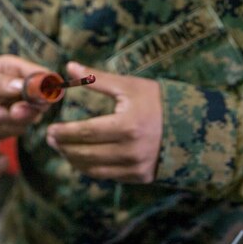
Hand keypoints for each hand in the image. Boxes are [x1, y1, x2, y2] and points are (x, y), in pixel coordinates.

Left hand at [0, 54, 49, 145]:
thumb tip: (24, 87)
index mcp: (12, 69)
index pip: (42, 76)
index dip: (44, 88)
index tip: (34, 99)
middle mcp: (16, 91)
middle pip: (38, 104)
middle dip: (23, 112)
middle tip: (7, 112)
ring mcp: (11, 112)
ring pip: (24, 124)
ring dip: (4, 123)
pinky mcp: (2, 131)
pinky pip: (9, 139)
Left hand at [45, 61, 162, 182]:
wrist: (192, 124)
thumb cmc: (157, 100)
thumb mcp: (129, 85)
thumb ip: (97, 78)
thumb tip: (69, 67)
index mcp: (127, 126)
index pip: (85, 133)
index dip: (64, 132)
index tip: (50, 128)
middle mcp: (131, 150)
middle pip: (86, 154)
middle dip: (64, 147)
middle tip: (50, 138)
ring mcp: (136, 167)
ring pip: (94, 169)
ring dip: (73, 160)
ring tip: (62, 148)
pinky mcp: (140, 176)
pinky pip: (108, 176)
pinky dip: (90, 168)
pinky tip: (81, 158)